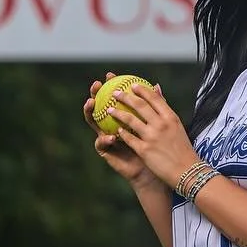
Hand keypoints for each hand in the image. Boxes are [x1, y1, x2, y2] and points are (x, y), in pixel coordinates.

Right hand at [83, 75, 159, 190]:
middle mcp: (112, 124)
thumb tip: (156, 85)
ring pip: (93, 122)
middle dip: (94, 94)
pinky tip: (112, 136)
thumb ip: (155, 106)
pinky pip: (101, 143)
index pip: (114, 98)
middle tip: (95, 85)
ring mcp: (106, 136)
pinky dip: (105, 138)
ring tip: (91, 104)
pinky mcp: (105, 151)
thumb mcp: (157, 124)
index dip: (110, 86)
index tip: (109, 75)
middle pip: (99, 106)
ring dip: (90, 112)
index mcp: (123, 116)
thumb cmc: (157, 147)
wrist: (154, 171)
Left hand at [102, 80, 199, 191]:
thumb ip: (165, 109)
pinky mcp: (144, 150)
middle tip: (115, 93)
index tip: (132, 85)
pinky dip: (122, 133)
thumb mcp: (177, 126)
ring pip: (130, 120)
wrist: (187, 172)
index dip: (141, 90)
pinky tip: (117, 131)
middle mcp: (161, 124)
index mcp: (171, 117)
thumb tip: (157, 89)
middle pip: (139, 105)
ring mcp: (152, 137)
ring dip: (117, 113)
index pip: (154, 98)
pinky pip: (128, 138)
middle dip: (125, 97)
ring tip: (109, 109)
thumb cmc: (183, 149)